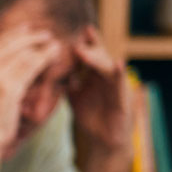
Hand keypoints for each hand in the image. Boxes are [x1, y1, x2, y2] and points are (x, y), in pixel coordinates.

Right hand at [0, 26, 62, 154]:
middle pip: (9, 44)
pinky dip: (44, 58)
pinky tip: (53, 56)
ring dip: (41, 47)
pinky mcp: (8, 89)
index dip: (13, 34)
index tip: (27, 29)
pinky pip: (30, 67)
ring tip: (54, 45)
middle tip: (46, 34)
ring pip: (22, 54)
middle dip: (30, 36)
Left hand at [68, 26, 132, 154]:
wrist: (104, 142)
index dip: (87, 42)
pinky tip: (118, 64)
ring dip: (96, 59)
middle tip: (75, 41)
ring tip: (83, 50)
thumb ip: (66, 83)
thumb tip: (48, 71)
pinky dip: (118, 75)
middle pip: (100, 57)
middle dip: (89, 47)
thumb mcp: (75, 97)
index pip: (92, 54)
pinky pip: (120, 85)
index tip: (80, 29)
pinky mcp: (123, 100)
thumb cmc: (91, 117)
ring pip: (107, 68)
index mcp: (97, 76)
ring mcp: (117, 88)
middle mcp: (108, 78)